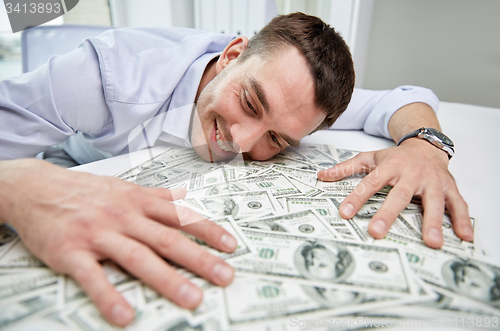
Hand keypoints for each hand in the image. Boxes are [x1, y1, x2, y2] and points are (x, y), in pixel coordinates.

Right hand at [0, 159, 236, 326]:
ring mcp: (98, 234)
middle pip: (167, 239)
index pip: (180, 216)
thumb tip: (183, 195)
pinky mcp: (71, 252)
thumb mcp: (123, 186)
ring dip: (167, 280)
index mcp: (137, 201)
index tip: (231, 246)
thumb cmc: (84, 190)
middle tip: (224, 276)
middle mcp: (123, 216)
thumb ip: (155, 195)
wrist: (34, 188)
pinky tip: (125, 316)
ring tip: (192, 299)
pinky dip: (109, 297)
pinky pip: (92, 277)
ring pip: (138, 257)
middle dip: (199, 259)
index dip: (208, 230)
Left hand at [317, 139, 471, 247]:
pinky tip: (464, 236)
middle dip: (388, 214)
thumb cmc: (396, 157)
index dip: (356, 198)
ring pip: (433, 202)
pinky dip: (463, 219)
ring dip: (433, 222)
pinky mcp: (449, 187)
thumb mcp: (370, 158)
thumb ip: (346, 168)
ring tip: (431, 242)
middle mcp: (411, 174)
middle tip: (377, 232)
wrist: (426, 144)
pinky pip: (458, 203)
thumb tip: (321, 176)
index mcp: (389, 166)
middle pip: (399, 195)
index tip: (344, 214)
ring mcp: (432, 181)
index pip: (369, 183)